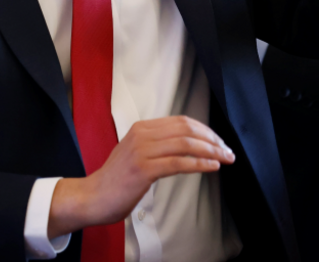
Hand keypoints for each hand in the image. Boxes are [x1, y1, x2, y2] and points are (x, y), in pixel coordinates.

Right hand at [47, 116, 234, 237]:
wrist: (92, 197)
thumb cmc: (116, 180)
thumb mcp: (135, 153)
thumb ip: (156, 145)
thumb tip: (186, 145)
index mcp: (142, 128)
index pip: (181, 121)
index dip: (204, 129)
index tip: (218, 141)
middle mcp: (142, 135)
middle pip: (187, 129)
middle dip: (212, 139)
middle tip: (227, 150)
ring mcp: (142, 151)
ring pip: (186, 144)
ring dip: (210, 151)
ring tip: (224, 158)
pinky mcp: (143, 169)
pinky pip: (178, 163)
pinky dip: (199, 164)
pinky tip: (211, 167)